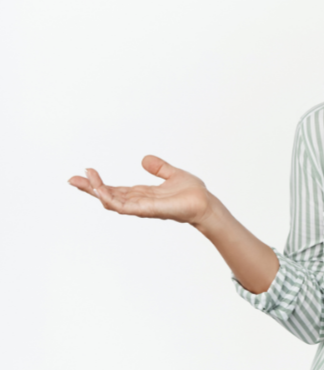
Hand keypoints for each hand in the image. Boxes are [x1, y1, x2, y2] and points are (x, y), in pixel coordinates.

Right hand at [68, 155, 215, 227]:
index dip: (99, 183)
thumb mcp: (172, 174)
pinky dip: (111, 199)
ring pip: (112, 202)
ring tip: (85, 180)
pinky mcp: (148, 210)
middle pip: (108, 196)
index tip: (86, 172)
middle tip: (72, 179)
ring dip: (97, 191)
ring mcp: (141, 208)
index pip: (115, 189)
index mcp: (142, 194)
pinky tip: (101, 190)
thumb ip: (158, 167)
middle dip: (90, 188)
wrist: (205, 203)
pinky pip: (124, 207)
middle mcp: (138, 202)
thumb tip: (144, 159)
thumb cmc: (192, 193)